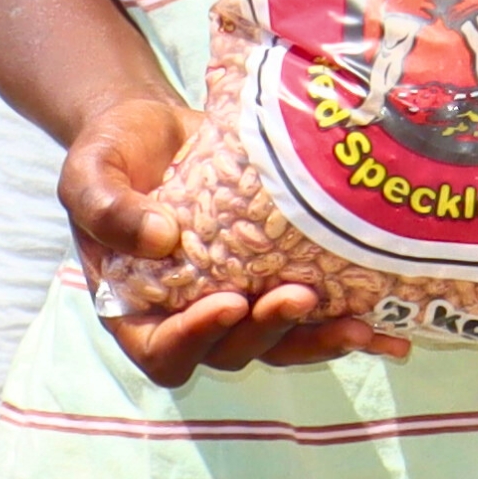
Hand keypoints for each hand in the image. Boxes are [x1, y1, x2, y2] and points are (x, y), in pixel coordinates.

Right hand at [62, 94, 361, 383]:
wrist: (156, 126)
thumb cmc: (113, 152)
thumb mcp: (89, 172)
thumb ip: (107, 207)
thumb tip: (160, 240)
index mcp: (135, 307)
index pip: (163, 349)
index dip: (196, 337)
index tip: (230, 301)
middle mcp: (188, 314)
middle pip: (230, 351)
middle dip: (268, 332)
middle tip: (299, 296)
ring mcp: (235, 298)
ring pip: (279, 343)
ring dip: (316, 339)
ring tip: (358, 326)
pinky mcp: (274, 276)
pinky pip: (311, 313)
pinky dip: (347, 321)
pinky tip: (388, 326)